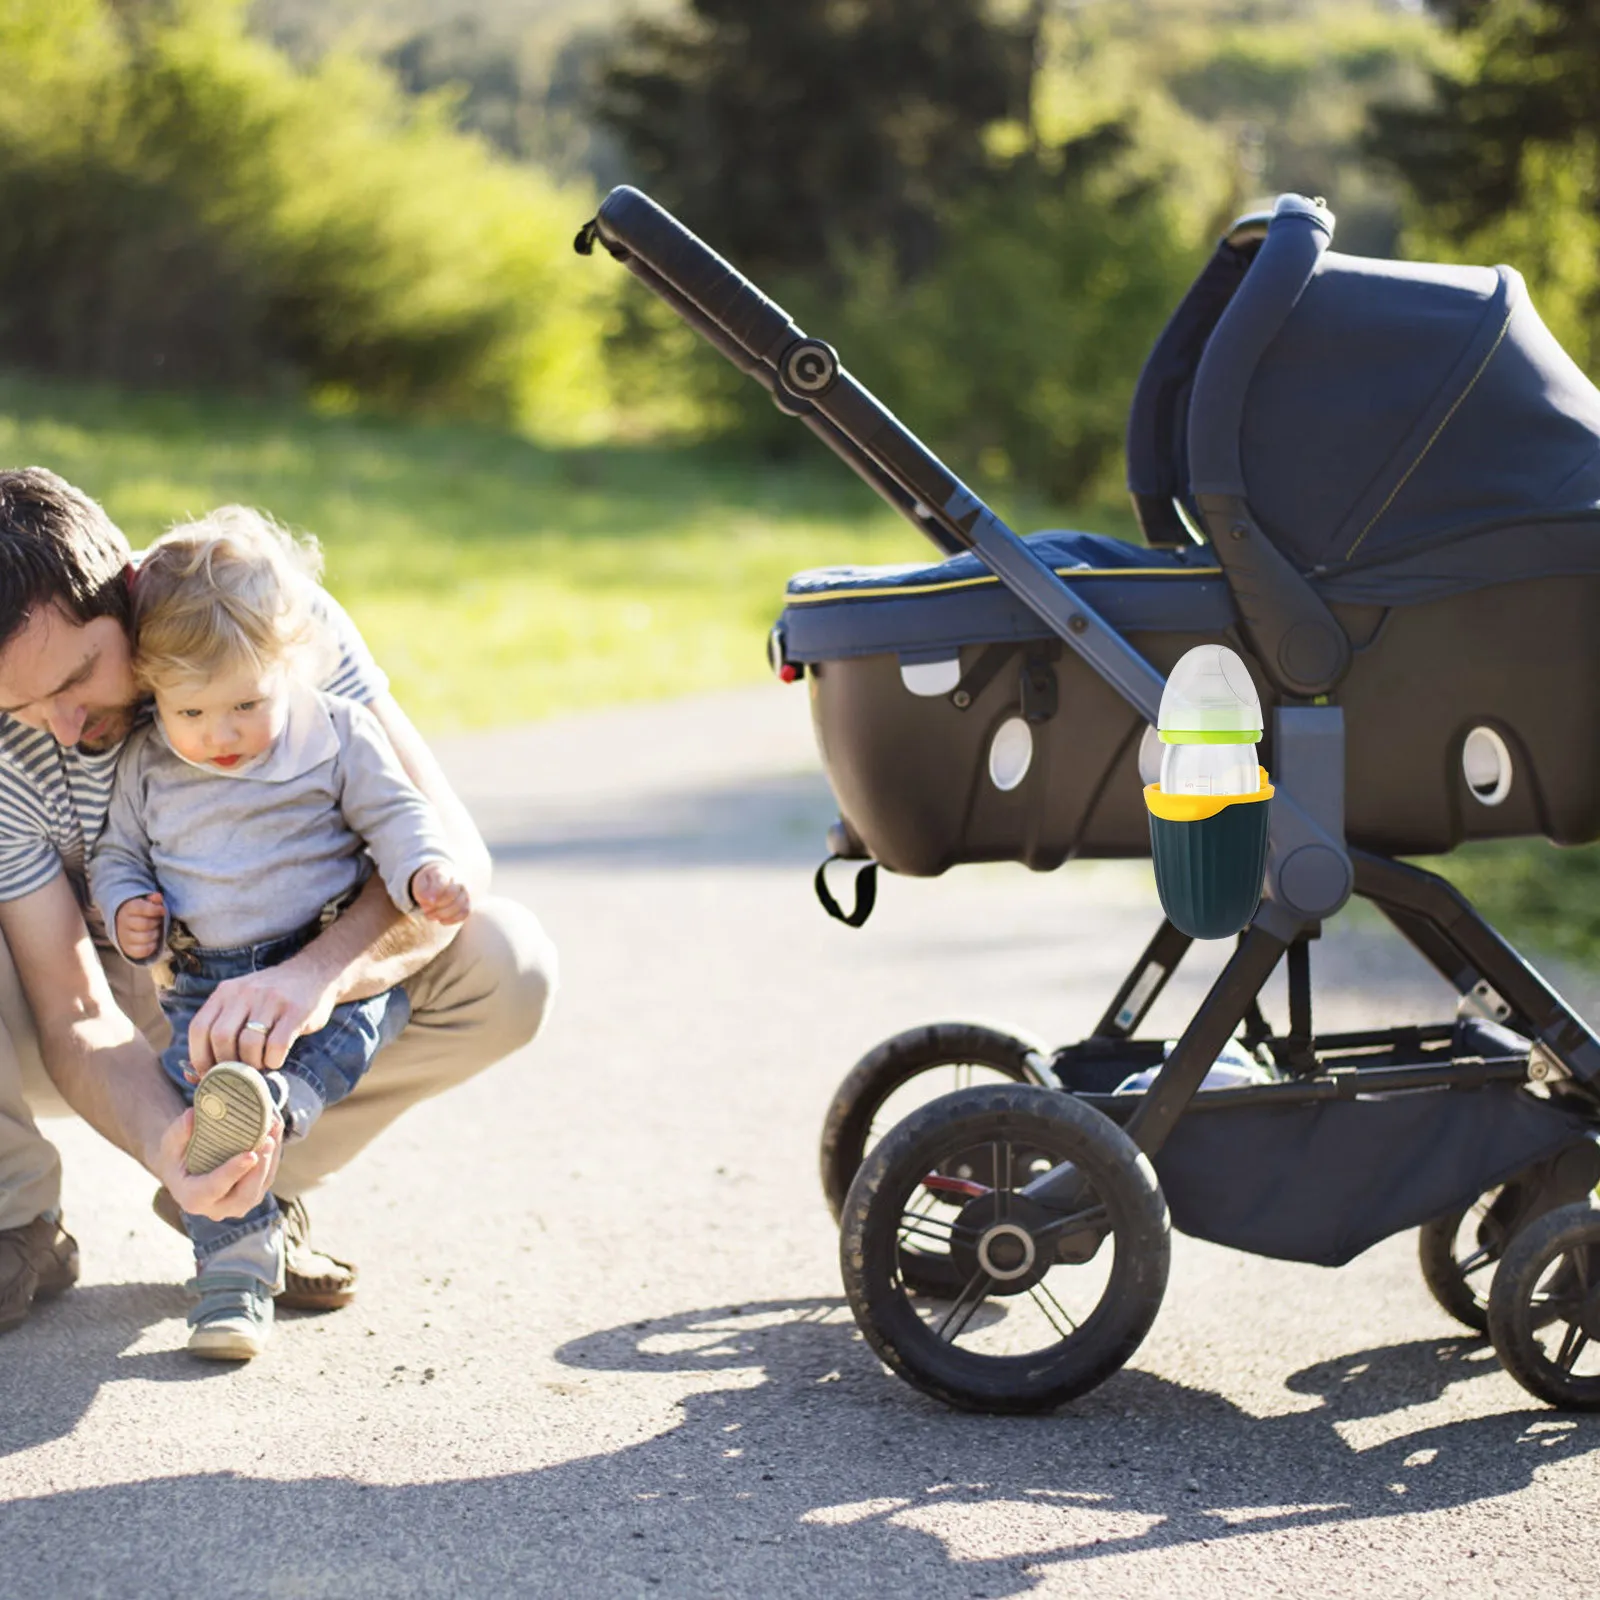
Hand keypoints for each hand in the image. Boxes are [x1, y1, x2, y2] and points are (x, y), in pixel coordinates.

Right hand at [115, 892, 164, 960]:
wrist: (124, 925)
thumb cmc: (140, 912)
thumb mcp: (145, 903)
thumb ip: (152, 900)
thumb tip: (158, 897)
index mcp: (127, 909)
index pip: (140, 908)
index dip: (155, 909)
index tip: (162, 910)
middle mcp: (123, 923)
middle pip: (145, 924)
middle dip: (156, 922)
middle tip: (158, 921)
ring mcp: (124, 937)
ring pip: (145, 938)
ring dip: (155, 934)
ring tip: (155, 930)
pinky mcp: (127, 949)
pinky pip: (142, 951)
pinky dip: (151, 947)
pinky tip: (153, 941)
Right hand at [153, 1105, 281, 1222]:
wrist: (186, 1170)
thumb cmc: (176, 1157)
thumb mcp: (170, 1144)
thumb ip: (179, 1132)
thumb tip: (193, 1115)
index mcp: (193, 1198)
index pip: (214, 1189)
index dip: (233, 1172)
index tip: (250, 1154)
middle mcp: (217, 1208)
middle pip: (245, 1195)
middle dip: (260, 1168)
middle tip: (267, 1140)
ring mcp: (238, 1205)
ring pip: (261, 1187)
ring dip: (272, 1159)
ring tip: (275, 1129)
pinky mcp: (253, 1194)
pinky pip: (268, 1178)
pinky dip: (274, 1155)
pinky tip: (276, 1132)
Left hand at [187, 956, 337, 1075]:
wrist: (315, 973)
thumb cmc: (272, 1000)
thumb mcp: (242, 1004)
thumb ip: (221, 1031)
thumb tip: (193, 1077)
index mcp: (226, 992)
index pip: (199, 1028)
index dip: (199, 1057)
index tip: (208, 1074)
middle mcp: (245, 992)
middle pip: (221, 1038)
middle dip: (227, 1064)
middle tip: (237, 1074)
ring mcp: (271, 1000)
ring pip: (248, 1044)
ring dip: (252, 1064)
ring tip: (258, 1066)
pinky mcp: (296, 1011)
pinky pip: (276, 1046)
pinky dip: (273, 1061)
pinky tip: (275, 1060)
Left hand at [410, 862, 470, 925]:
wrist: (442, 880)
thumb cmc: (429, 883)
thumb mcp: (421, 883)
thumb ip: (423, 890)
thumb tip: (431, 901)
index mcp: (444, 871)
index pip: (442, 881)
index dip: (435, 892)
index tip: (429, 901)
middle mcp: (459, 881)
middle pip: (452, 894)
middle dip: (437, 906)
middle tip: (426, 910)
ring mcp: (466, 892)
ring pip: (460, 906)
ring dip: (444, 914)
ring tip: (432, 916)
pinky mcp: (468, 904)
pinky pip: (465, 913)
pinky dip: (452, 920)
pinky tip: (441, 920)